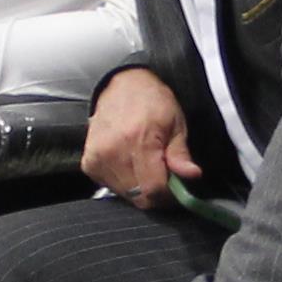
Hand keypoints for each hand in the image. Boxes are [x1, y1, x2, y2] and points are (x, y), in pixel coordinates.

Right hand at [84, 67, 192, 204]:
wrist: (121, 85)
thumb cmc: (151, 101)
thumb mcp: (175, 123)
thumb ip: (181, 154)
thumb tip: (191, 175)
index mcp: (139, 140)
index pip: (154, 189)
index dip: (169, 195)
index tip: (176, 189)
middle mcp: (114, 151)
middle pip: (139, 196)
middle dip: (156, 192)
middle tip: (163, 175)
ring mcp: (98, 158)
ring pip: (125, 194)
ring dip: (139, 188)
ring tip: (146, 165)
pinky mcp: (89, 163)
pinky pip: (110, 187)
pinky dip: (123, 182)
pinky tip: (129, 164)